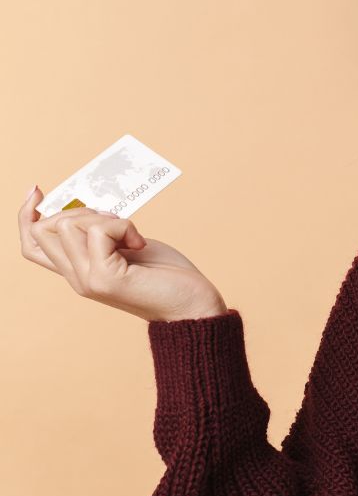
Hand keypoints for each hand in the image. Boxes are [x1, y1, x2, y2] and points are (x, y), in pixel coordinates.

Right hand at [17, 185, 227, 322]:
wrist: (193, 305)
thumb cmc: (167, 275)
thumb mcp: (126, 248)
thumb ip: (101, 236)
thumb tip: (84, 211)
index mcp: (78, 271)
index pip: (32, 244)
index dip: (26, 215)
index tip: (38, 190)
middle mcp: (76, 278)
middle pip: (45, 228)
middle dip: (80, 210)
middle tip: (117, 222)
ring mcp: (88, 280)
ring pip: (69, 225)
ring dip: (104, 218)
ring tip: (130, 236)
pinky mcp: (105, 278)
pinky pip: (99, 231)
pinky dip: (123, 226)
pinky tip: (139, 244)